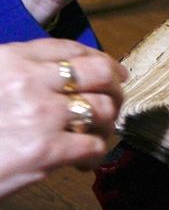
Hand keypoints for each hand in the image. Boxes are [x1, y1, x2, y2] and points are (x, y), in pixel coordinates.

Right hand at [0, 38, 127, 196]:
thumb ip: (19, 73)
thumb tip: (65, 72)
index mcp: (11, 60)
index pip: (71, 49)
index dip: (100, 59)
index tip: (112, 71)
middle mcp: (29, 82)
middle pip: (100, 74)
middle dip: (117, 87)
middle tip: (116, 101)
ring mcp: (41, 117)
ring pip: (104, 109)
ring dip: (109, 124)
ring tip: (99, 135)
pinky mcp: (47, 152)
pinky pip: (95, 146)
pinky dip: (97, 153)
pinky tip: (85, 160)